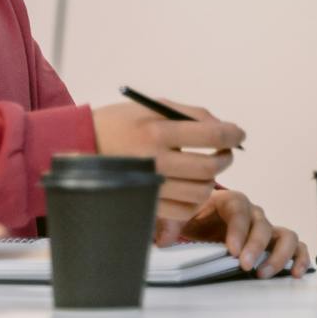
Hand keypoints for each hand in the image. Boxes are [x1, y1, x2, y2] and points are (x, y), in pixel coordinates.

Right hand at [92, 100, 243, 225]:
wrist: (78, 147)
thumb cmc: (120, 122)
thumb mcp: (153, 107)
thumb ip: (192, 115)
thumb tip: (225, 128)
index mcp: (158, 131)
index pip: (213, 136)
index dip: (234, 135)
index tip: (238, 135)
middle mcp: (155, 161)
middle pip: (210, 167)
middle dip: (225, 158)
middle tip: (225, 152)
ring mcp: (148, 186)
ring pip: (200, 192)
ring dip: (212, 180)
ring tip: (207, 169)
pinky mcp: (143, 204)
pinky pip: (182, 211)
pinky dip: (194, 200)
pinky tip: (191, 186)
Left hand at [173, 190, 309, 277]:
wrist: (201, 217)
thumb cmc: (194, 214)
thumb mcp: (179, 215)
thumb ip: (170, 223)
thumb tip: (164, 238)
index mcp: (230, 201)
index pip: (239, 209)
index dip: (238, 230)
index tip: (232, 250)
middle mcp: (252, 212)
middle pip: (262, 224)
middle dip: (256, 246)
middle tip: (245, 266)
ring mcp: (265, 227)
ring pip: (285, 234)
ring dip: (279, 254)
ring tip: (263, 273)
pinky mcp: (273, 242)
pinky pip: (294, 246)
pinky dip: (299, 257)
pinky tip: (296, 272)